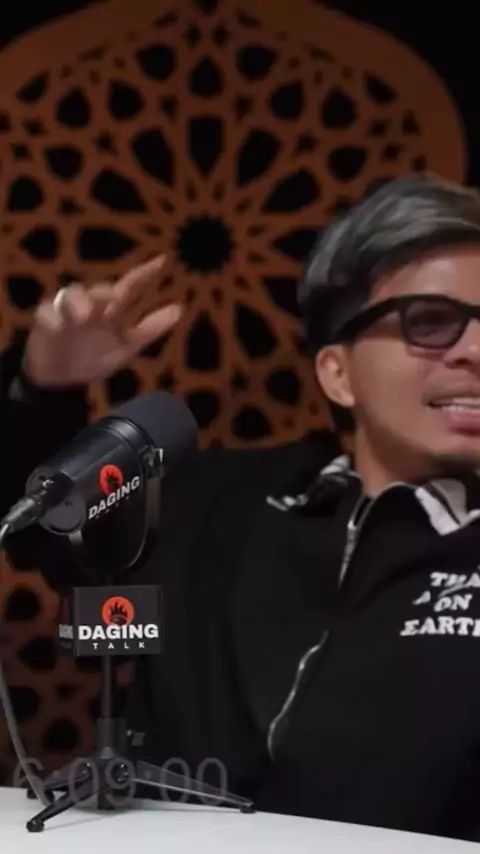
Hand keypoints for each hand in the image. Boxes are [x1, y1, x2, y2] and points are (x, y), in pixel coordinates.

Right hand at [23, 256, 181, 386]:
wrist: (62, 380)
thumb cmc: (94, 358)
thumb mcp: (126, 348)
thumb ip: (151, 329)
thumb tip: (179, 309)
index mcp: (112, 312)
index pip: (130, 287)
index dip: (145, 274)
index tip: (163, 260)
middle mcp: (91, 306)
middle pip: (98, 290)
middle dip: (104, 292)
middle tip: (113, 297)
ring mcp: (67, 312)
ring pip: (71, 294)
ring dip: (79, 301)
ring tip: (84, 316)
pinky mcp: (45, 321)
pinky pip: (46, 314)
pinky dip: (53, 318)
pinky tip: (59, 325)